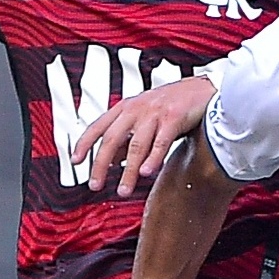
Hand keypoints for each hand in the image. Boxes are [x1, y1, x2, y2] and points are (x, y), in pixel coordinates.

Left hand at [75, 75, 216, 196]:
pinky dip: (153, 158)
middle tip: (95, 185)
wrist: (203, 88)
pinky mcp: (174, 117)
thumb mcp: (143, 118)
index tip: (75, 161)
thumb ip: (126, 138)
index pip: (98, 126)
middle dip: (100, 164)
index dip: (84, 144)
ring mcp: (155, 113)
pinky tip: (147, 173)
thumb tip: (110, 161)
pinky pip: (161, 142)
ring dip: (128, 171)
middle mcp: (136, 109)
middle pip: (112, 139)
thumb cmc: (172, 104)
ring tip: (124, 190)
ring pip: (136, 145)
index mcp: (125, 108)